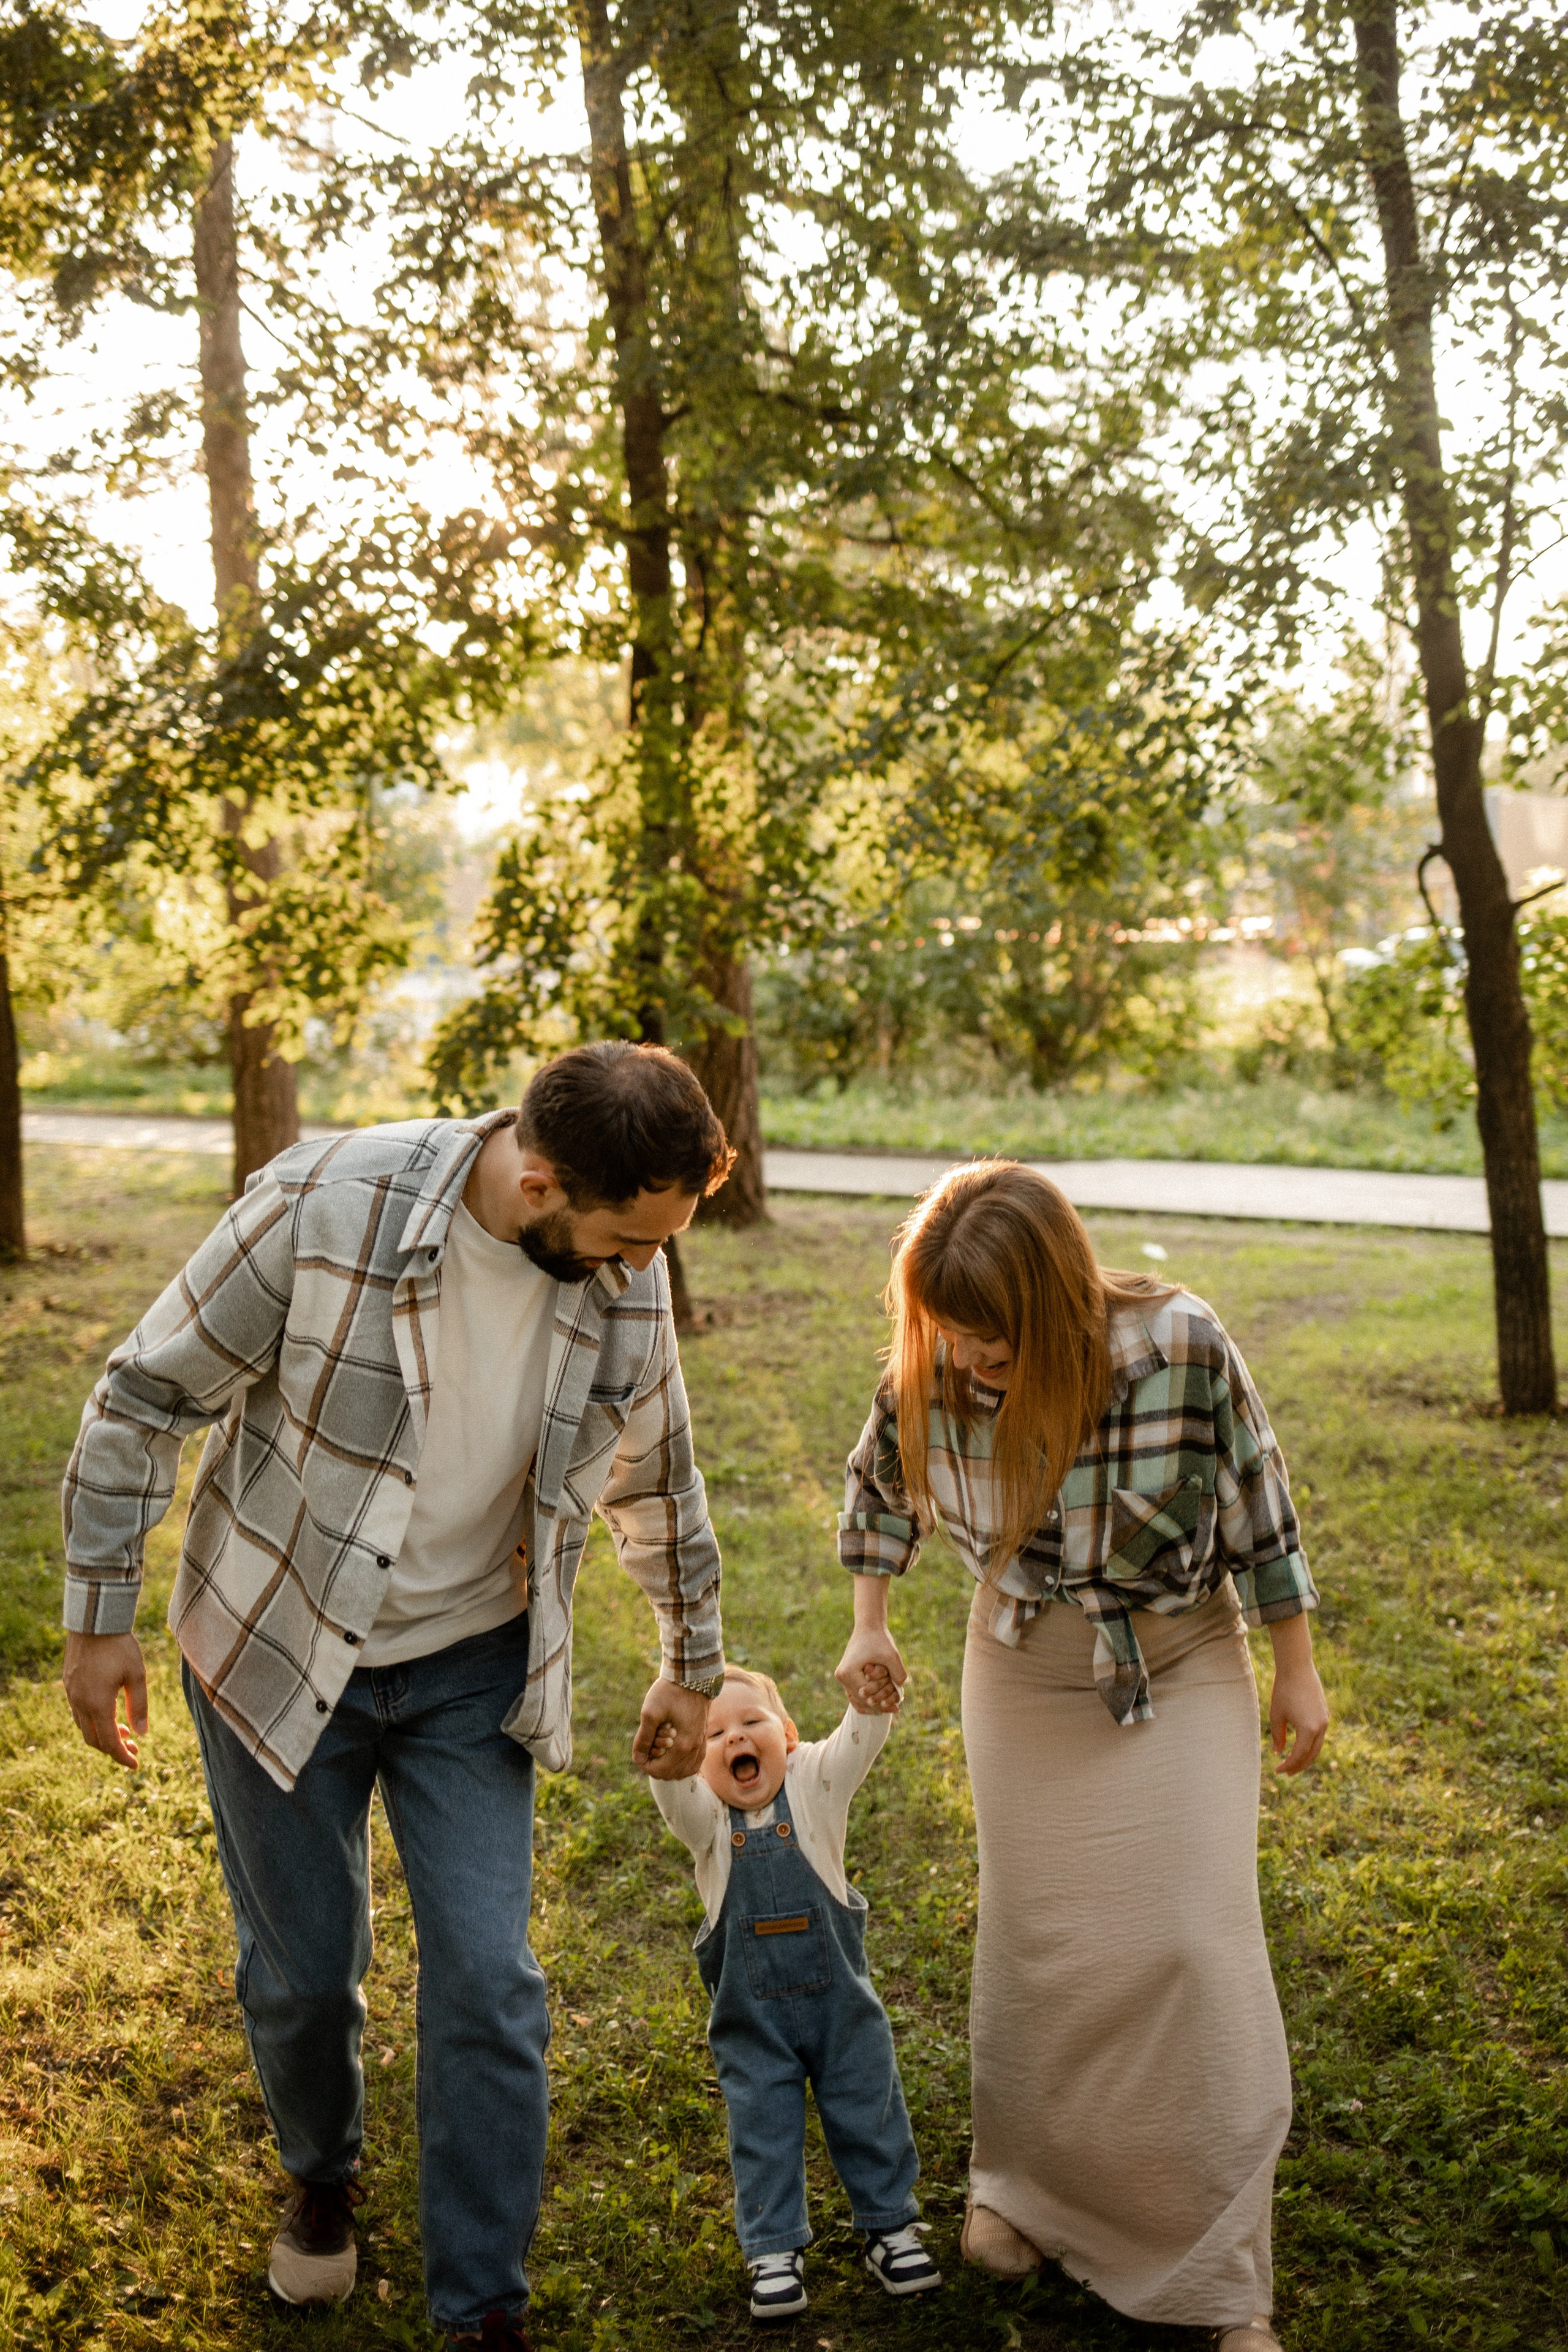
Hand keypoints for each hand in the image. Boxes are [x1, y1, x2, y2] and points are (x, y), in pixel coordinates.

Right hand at [62, 1631, 147, 1769]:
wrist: (95, 1620)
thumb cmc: (120, 1646)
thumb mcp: (137, 1675)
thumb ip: (139, 1706)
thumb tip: (142, 1734)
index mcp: (98, 1705)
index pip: (109, 1743)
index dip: (123, 1757)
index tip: (136, 1765)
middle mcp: (80, 1703)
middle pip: (94, 1740)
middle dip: (114, 1748)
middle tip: (134, 1748)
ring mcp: (71, 1693)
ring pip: (84, 1726)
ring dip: (103, 1733)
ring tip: (124, 1730)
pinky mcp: (68, 1683)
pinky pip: (78, 1712)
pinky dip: (93, 1720)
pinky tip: (108, 1712)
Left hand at [632, 1676, 707, 1778]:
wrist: (692, 1677)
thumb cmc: (670, 1692)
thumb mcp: (650, 1712)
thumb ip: (643, 1738)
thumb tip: (638, 1759)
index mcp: (682, 1745)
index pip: (660, 1771)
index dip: (644, 1765)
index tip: (639, 1751)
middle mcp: (695, 1749)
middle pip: (672, 1774)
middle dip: (656, 1765)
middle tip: (648, 1748)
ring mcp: (701, 1744)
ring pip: (685, 1771)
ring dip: (669, 1766)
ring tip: (658, 1751)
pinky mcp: (703, 1738)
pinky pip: (694, 1762)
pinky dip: (682, 1764)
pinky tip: (672, 1754)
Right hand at [835, 1626, 906, 1714]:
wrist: (868, 1626)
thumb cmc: (879, 1639)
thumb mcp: (892, 1656)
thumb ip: (898, 1674)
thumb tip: (900, 1694)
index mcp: (848, 1673)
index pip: (867, 1696)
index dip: (883, 1701)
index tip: (898, 1705)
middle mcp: (842, 1676)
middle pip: (861, 1701)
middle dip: (880, 1705)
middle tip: (897, 1709)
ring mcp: (842, 1676)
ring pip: (857, 1699)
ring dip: (874, 1704)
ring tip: (891, 1708)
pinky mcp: (846, 1675)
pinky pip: (855, 1693)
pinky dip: (867, 1699)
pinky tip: (881, 1703)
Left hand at [1269, 1656, 1328, 1774]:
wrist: (1297, 1667)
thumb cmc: (1283, 1690)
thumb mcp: (1277, 1715)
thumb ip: (1278, 1736)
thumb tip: (1278, 1752)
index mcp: (1309, 1729)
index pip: (1299, 1756)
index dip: (1288, 1765)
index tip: (1278, 1771)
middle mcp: (1321, 1727)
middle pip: (1311, 1754)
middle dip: (1299, 1765)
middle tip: (1287, 1773)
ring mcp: (1325, 1720)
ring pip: (1317, 1745)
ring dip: (1306, 1756)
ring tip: (1294, 1762)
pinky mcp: (1324, 1713)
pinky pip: (1319, 1735)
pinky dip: (1311, 1744)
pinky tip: (1300, 1745)